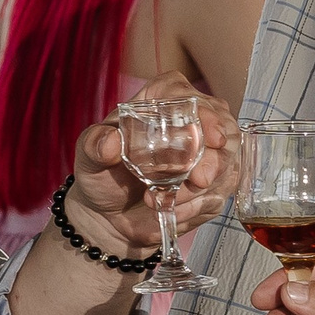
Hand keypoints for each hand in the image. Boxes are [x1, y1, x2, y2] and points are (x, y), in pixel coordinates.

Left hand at [66, 74, 239, 255]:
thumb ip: (96, 145)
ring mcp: (206, 156)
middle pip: (222, 130)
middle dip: (216, 158)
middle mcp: (190, 124)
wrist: (108, 216)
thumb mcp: (89, 156)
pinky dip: (196, 207)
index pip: (189, 97)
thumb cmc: (101, 174)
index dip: (206, 113)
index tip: (210, 135)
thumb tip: (109, 143)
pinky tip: (173, 211)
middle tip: (198, 180)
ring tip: (164, 201)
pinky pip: (218, 195)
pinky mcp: (211, 187)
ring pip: (225, 166)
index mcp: (161, 103)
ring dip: (198, 190)